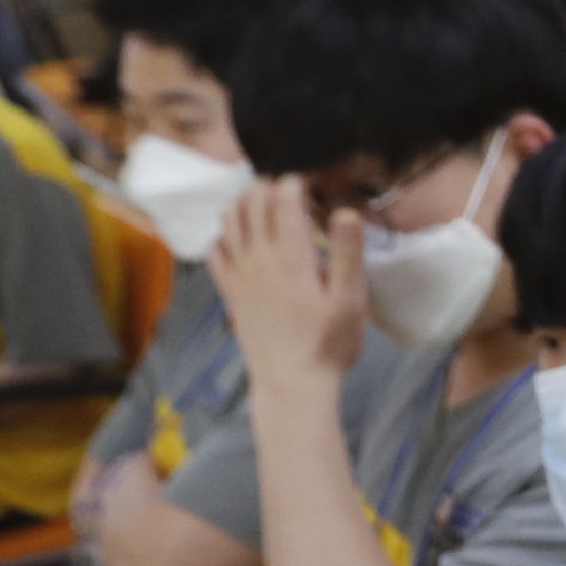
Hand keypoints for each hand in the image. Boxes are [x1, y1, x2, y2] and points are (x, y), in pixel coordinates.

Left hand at [210, 177, 367, 382]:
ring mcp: (238, 271)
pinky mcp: (228, 289)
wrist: (290, 383)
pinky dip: (226, 233)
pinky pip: (215, 247)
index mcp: (291, 254)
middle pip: (253, 199)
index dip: (298, 181)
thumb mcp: (350, 300)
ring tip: (269, 209)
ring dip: (247, 203)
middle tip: (294, 196)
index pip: (284, 195)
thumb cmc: (327, 344)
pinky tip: (243, 240)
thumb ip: (348, 252)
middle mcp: (258, 255)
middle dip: (272, 186)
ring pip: (230, 217)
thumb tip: (344, 210)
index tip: (315, 188)